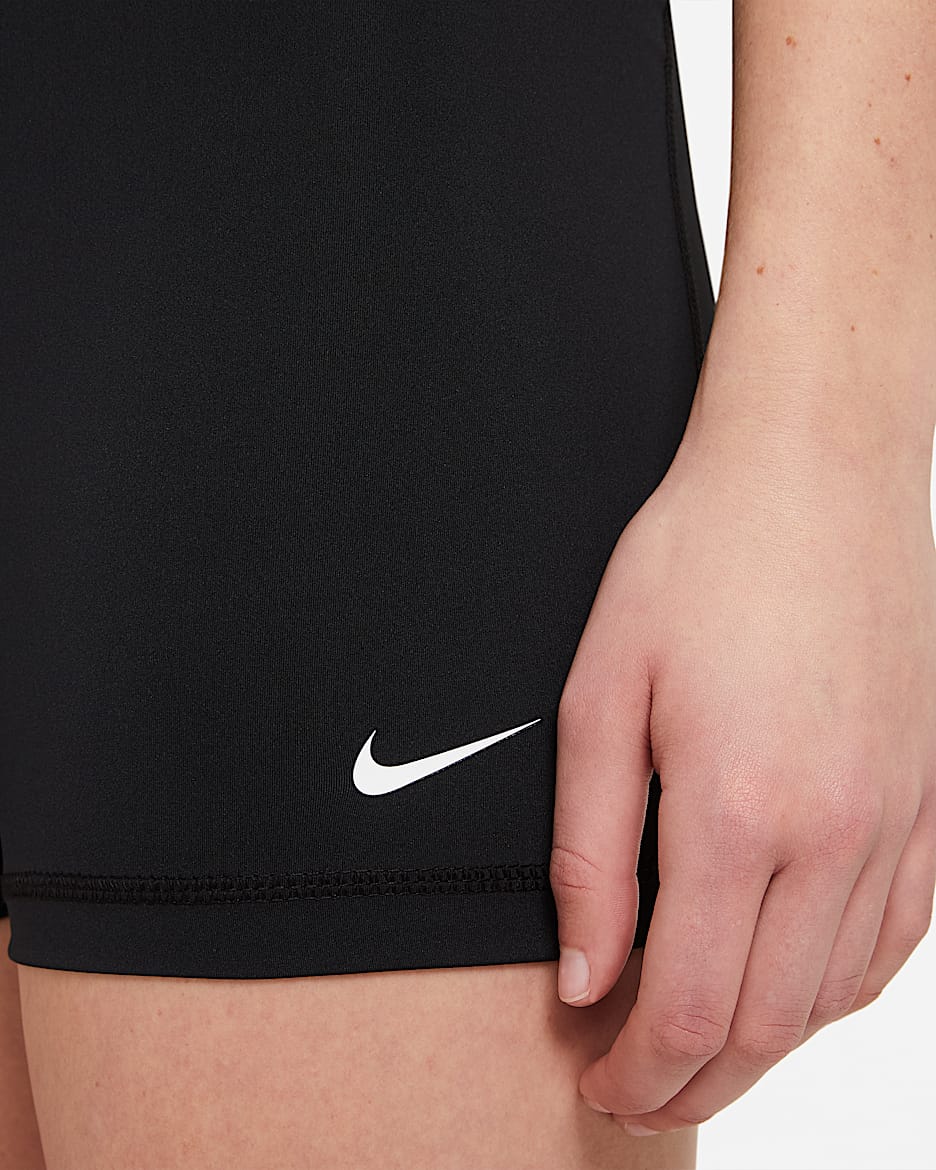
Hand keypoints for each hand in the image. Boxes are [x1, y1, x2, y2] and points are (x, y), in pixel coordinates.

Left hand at [550, 413, 935, 1134]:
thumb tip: (588, 973)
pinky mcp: (930, 795)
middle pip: (769, 1022)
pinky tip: (795, 986)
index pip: (691, 1005)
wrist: (813, 472)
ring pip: (835, 993)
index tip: (600, 1083)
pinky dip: (836, 987)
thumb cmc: (699, 559)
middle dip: (694, 1079)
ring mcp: (898, 818)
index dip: (639, 1069)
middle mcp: (836, 832)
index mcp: (739, 810)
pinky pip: (896, 936)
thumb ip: (591, 850)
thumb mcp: (601, 695)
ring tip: (702, 1049)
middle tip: (636, 1088)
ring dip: (764, 1044)